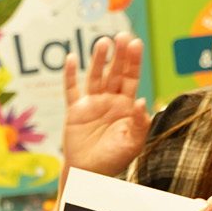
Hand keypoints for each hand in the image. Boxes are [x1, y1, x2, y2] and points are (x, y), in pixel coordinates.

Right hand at [62, 31, 148, 176]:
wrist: (89, 174)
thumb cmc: (113, 160)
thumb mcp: (133, 143)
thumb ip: (140, 123)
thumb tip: (141, 100)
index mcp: (125, 106)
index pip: (131, 78)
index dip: (133, 61)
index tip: (136, 44)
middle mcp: (109, 101)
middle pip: (115, 72)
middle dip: (119, 55)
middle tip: (122, 36)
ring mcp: (91, 104)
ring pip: (95, 76)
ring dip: (99, 59)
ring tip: (103, 42)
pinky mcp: (75, 110)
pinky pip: (71, 89)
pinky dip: (70, 74)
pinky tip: (72, 58)